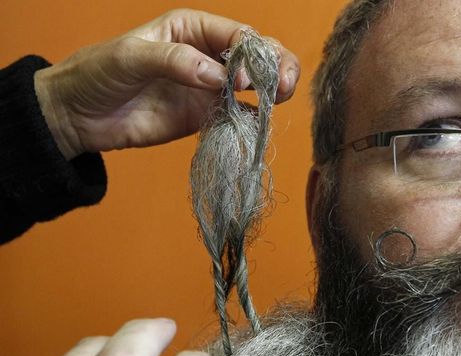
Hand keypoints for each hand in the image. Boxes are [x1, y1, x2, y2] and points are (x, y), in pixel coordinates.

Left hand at [33, 9, 299, 159]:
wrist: (79, 116)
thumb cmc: (98, 73)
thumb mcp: (131, 57)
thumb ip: (175, 61)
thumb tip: (219, 77)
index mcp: (193, 29)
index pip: (237, 35)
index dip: (251, 54)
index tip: (244, 80)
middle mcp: (208, 55)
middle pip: (257, 56)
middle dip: (277, 67)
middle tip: (285, 87)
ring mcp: (209, 88)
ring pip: (255, 86)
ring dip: (273, 92)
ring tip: (280, 101)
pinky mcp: (205, 117)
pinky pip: (238, 116)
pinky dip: (252, 121)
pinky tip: (258, 125)